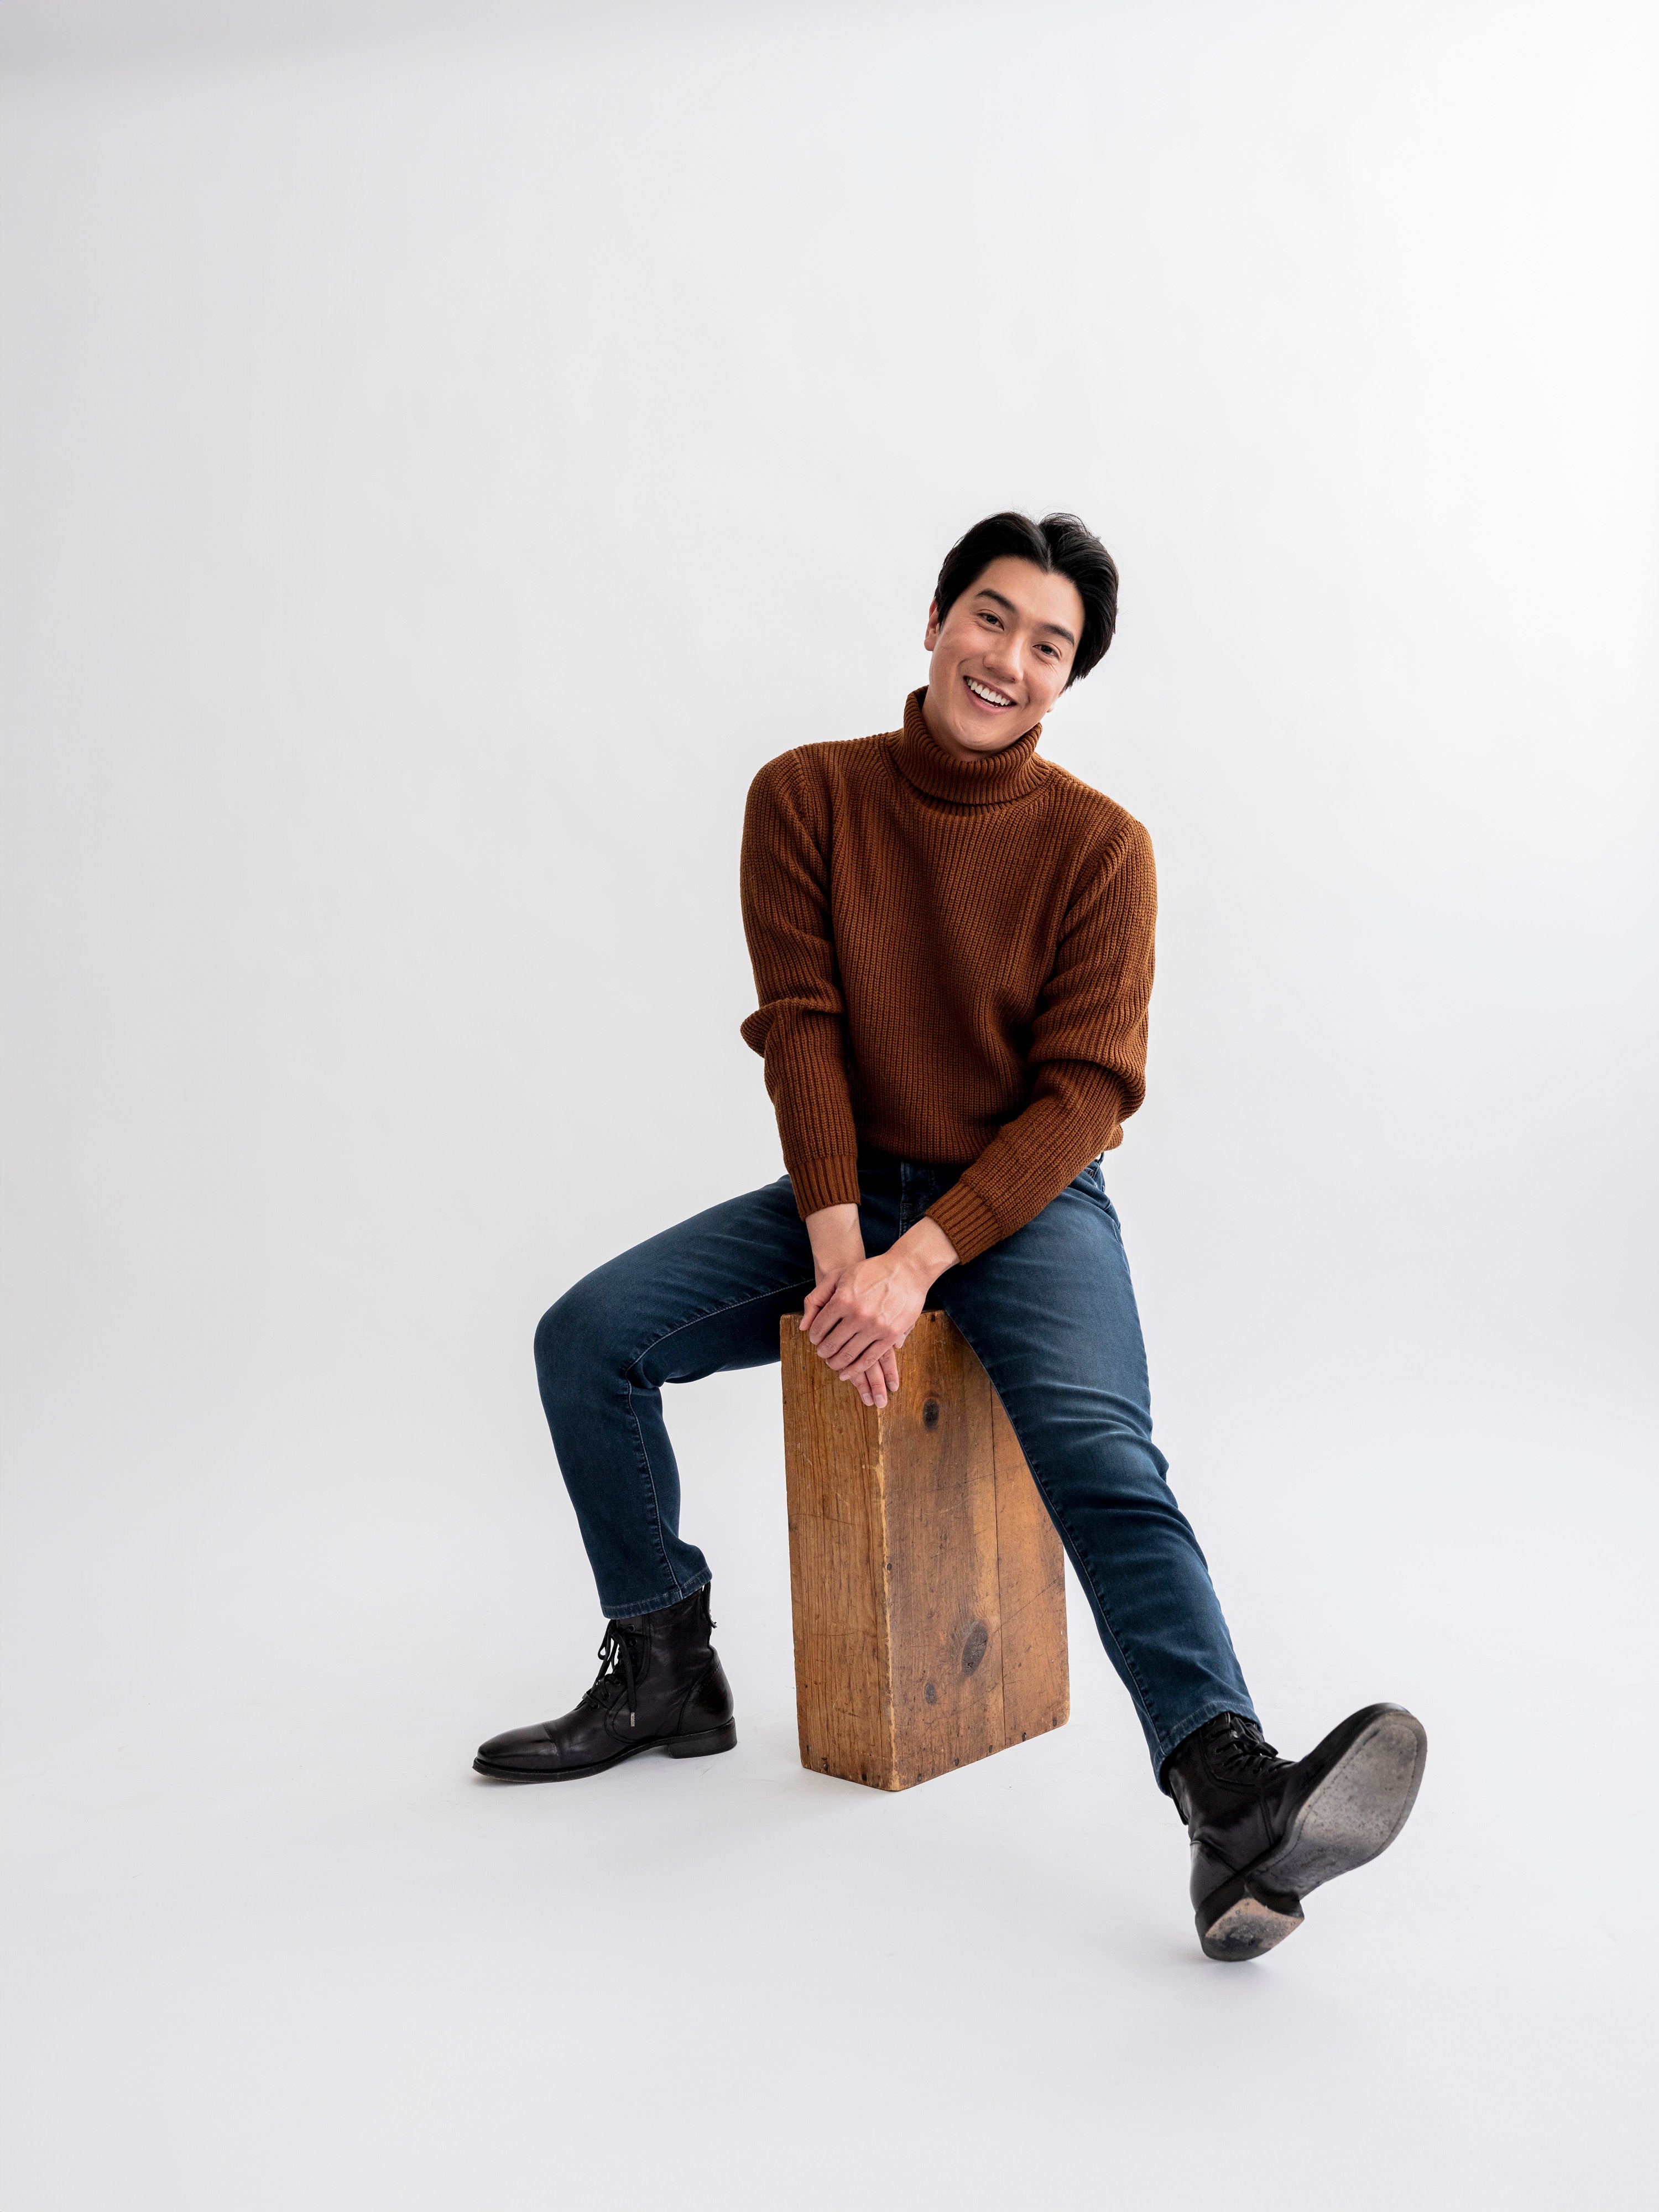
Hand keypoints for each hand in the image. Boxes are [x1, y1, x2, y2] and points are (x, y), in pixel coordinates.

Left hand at [799, 1216, 959, 1406]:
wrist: (907, 1270)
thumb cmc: (870, 1271)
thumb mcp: (838, 1275)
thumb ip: (816, 1298)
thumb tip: (803, 1327)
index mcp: (842, 1299)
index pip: (819, 1327)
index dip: (814, 1337)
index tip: (815, 1339)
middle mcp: (857, 1315)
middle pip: (832, 1344)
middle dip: (824, 1352)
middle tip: (822, 1354)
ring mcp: (875, 1327)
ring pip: (849, 1354)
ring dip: (837, 1363)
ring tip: (833, 1363)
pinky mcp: (891, 1335)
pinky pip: (869, 1358)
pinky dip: (856, 1369)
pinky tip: (847, 1373)